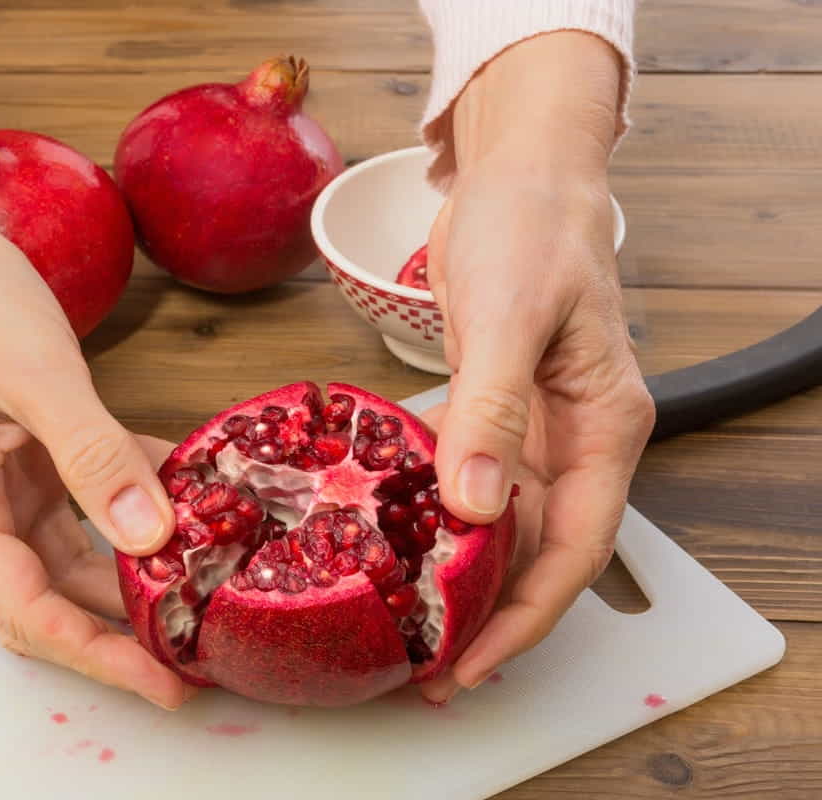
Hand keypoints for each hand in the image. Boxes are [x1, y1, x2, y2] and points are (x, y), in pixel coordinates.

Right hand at [0, 134, 191, 708]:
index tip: (167, 683)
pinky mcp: (27, 455)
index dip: (98, 654)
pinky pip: (87, 500)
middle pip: (50, 598)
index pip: (27, 610)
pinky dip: (135, 504)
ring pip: (74, 556)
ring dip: (134, 575)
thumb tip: (151, 536)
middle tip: (200, 656)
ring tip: (205, 592)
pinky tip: (193, 501)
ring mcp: (0, 484)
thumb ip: (91, 453)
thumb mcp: (31, 371)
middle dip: (121, 633)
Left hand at [418, 33, 654, 699]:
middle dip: (490, 615)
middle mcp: (577, 441)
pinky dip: (439, 519)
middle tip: (427, 665)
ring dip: (463, 576)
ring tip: (409, 622)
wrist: (518, 173)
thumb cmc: (531, 228)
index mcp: (604, 428)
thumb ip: (493, 412)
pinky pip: (470, 482)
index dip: (525, 614)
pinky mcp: (494, 411)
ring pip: (505, 527)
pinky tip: (398, 545)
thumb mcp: (511, 316)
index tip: (473, 661)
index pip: (574, 549)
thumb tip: (475, 508)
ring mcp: (536, 429)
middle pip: (541, 553)